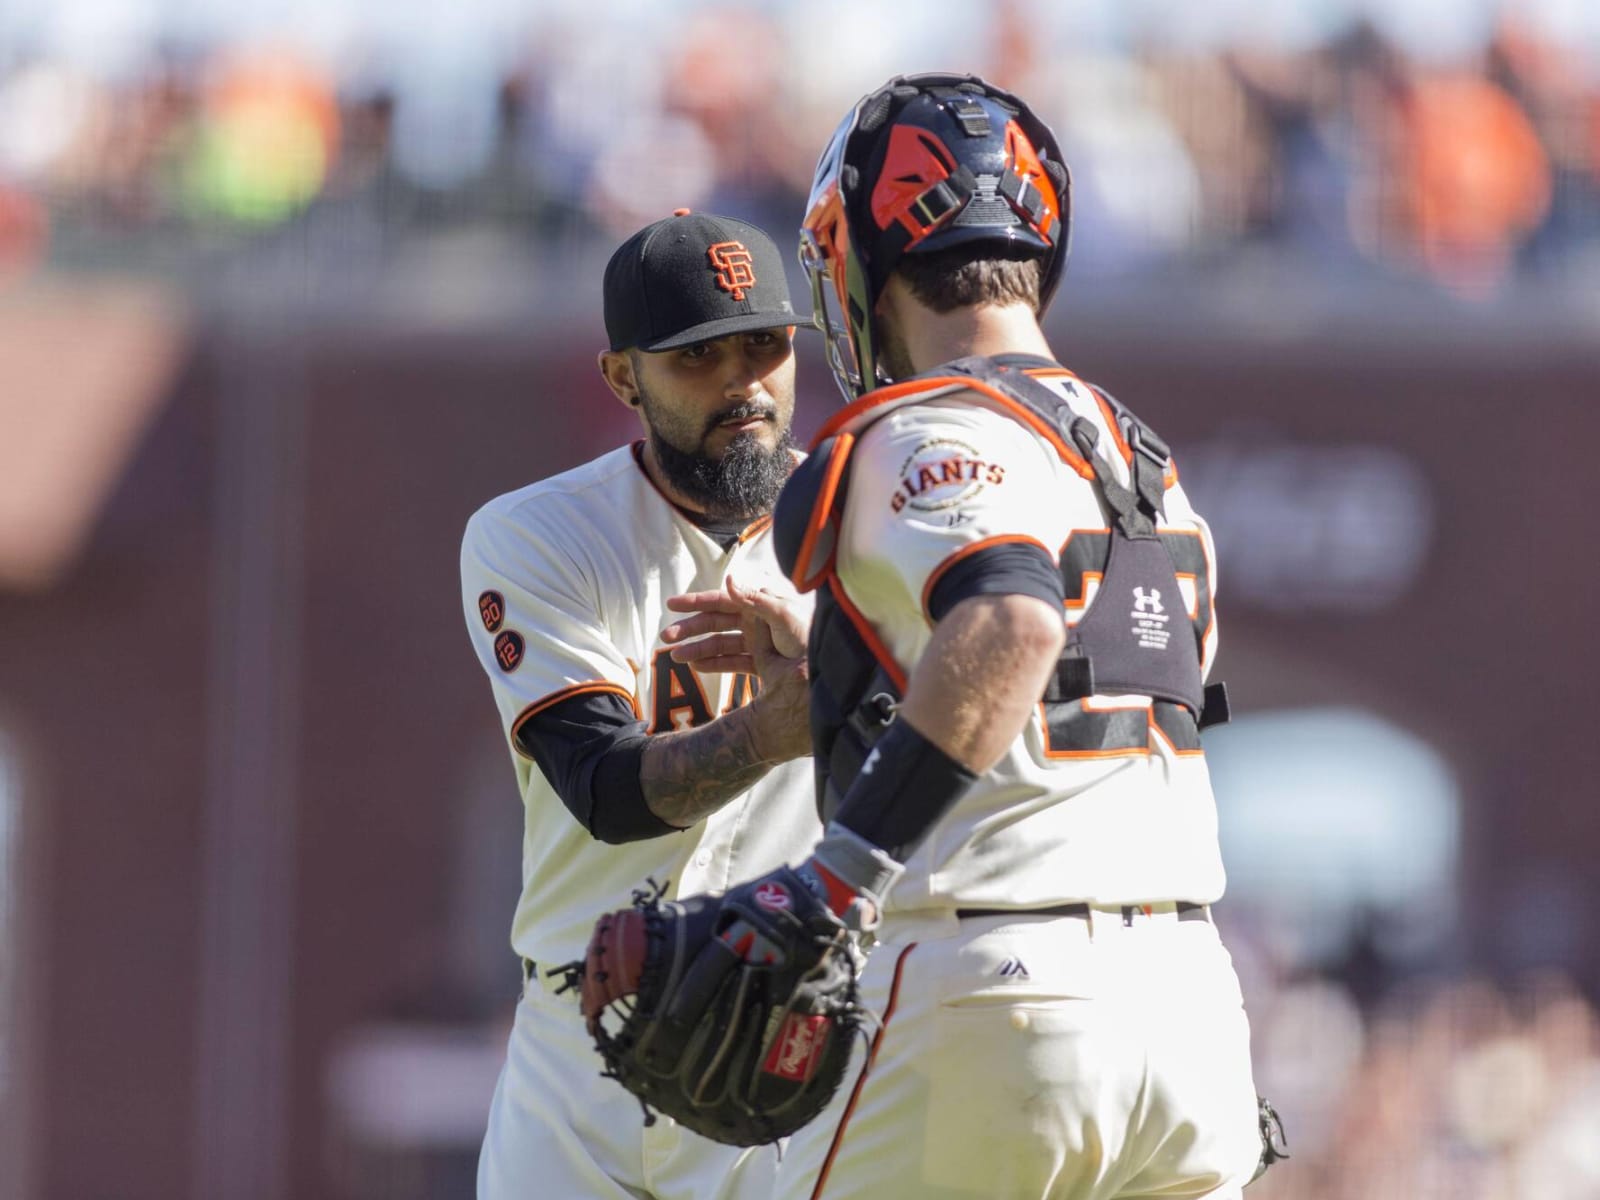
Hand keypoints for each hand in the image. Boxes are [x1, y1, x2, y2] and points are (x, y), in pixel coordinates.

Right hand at [662, 576, 806, 666]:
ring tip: (675, 657)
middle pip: (716, 622)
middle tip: (665, 637)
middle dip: (690, 628)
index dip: (696, 601)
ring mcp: (758, 643)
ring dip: (697, 648)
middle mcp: (757, 621)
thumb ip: (754, 600)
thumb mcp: (783, 615)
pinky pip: (733, 663)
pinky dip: (714, 665)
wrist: (826, 669)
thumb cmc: (809, 636)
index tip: (671, 605)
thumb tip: (727, 580)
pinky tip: (696, 668)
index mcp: (760, 604)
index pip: (722, 600)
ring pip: (721, 644)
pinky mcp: (762, 664)